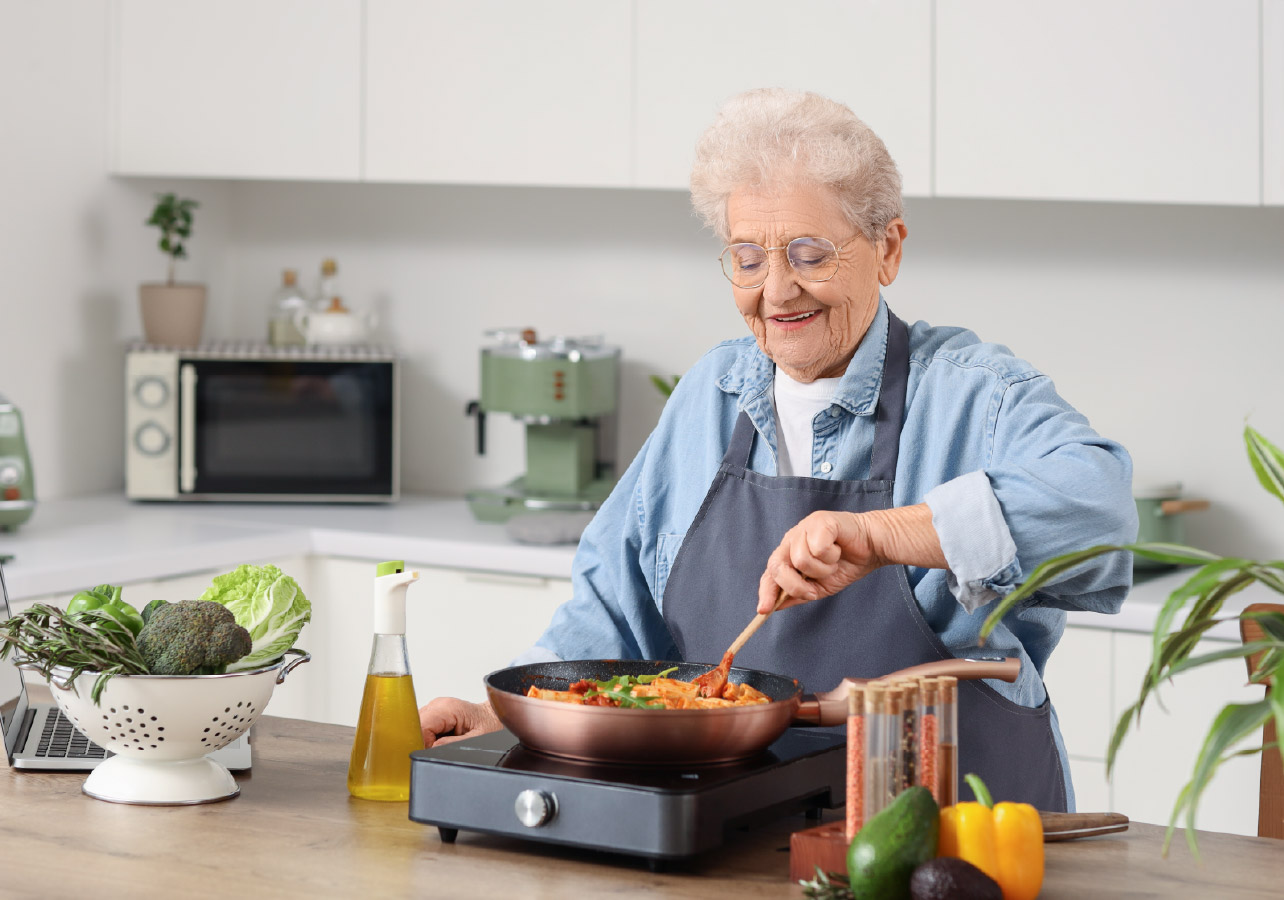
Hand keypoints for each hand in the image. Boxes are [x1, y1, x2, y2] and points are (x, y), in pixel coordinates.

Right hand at [419, 697, 501, 746]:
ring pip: (416, 727)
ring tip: (444, 743)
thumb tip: (431, 748)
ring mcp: (435, 709)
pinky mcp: (434, 714)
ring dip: (425, 740)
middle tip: (440, 748)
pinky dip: (427, 738)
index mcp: (448, 708)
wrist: (497, 719)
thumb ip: (452, 744)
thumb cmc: (492, 726)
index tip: (433, 751)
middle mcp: (439, 705)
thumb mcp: (477, 739)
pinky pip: (422, 728)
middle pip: (415, 725)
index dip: (422, 742)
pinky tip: (440, 740)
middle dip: (422, 742)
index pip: (420, 724)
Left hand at [758, 511, 882, 612]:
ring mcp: (803, 528)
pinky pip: (817, 548)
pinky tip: (838, 549)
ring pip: (801, 560)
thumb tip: (776, 606)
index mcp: (789, 554)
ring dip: (822, 569)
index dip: (766, 591)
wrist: (872, 547)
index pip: (770, 573)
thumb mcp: (820, 587)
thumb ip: (798, 594)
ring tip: (833, 562)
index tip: (764, 610)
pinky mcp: (819, 521)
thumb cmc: (845, 564)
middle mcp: (792, 539)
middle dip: (794, 585)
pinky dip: (831, 555)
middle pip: (777, 566)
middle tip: (813, 590)